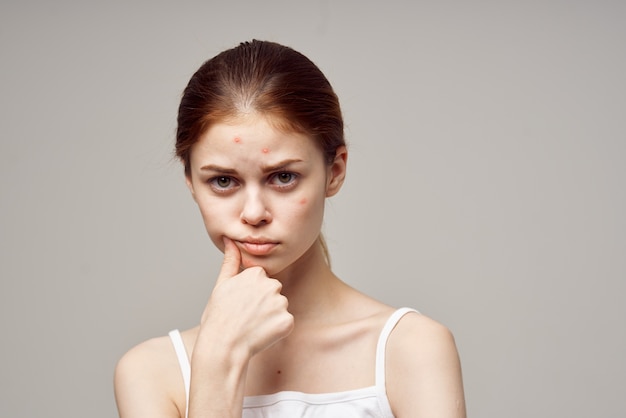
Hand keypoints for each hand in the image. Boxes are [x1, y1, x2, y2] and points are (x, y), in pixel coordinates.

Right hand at [199, 237, 293, 357]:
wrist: (223, 348)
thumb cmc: (218, 318)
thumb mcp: (221, 286)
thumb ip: (230, 261)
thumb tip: (230, 240)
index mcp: (256, 273)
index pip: (262, 279)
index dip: (251, 293)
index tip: (241, 304)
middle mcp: (271, 285)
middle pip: (274, 292)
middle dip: (264, 303)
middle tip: (246, 316)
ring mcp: (280, 304)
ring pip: (280, 307)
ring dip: (271, 317)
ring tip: (252, 326)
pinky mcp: (287, 321)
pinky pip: (286, 323)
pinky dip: (277, 330)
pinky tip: (261, 334)